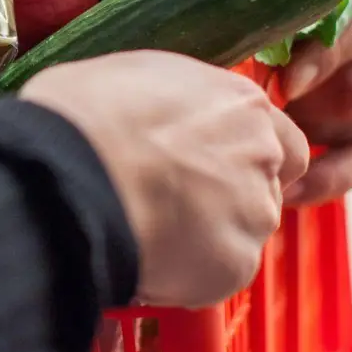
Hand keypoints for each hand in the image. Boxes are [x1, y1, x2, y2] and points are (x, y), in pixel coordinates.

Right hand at [21, 51, 308, 308]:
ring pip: (242, 234)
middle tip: (174, 203)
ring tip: (153, 233)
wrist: (68, 175)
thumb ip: (175, 103)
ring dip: (209, 238)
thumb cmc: (84, 117)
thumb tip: (157, 114)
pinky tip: (149, 258)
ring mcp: (253, 213)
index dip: (247, 161)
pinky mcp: (235, 264)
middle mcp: (262, 156)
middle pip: (264, 189)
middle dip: (228, 200)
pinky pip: (219, 275)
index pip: (283, 142)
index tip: (215, 170)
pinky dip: (191, 275)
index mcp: (241, 104)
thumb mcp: (135, 75)